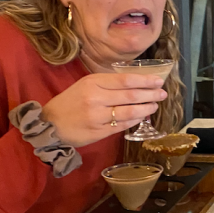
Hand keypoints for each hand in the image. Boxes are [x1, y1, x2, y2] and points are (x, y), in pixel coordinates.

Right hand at [41, 73, 166, 147]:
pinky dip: (135, 120)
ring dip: (146, 108)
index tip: (158, 81)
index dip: (145, 80)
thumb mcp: (85, 85)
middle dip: (151, 94)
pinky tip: (142, 117)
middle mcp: (96, 99)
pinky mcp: (99, 132)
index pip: (126, 80)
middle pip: (131, 95)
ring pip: (130, 111)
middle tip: (163, 94)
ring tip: (155, 106)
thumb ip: (108, 83)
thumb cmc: (70, 102)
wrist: (50, 125)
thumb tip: (137, 82)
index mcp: (93, 83)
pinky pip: (123, 125)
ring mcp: (98, 117)